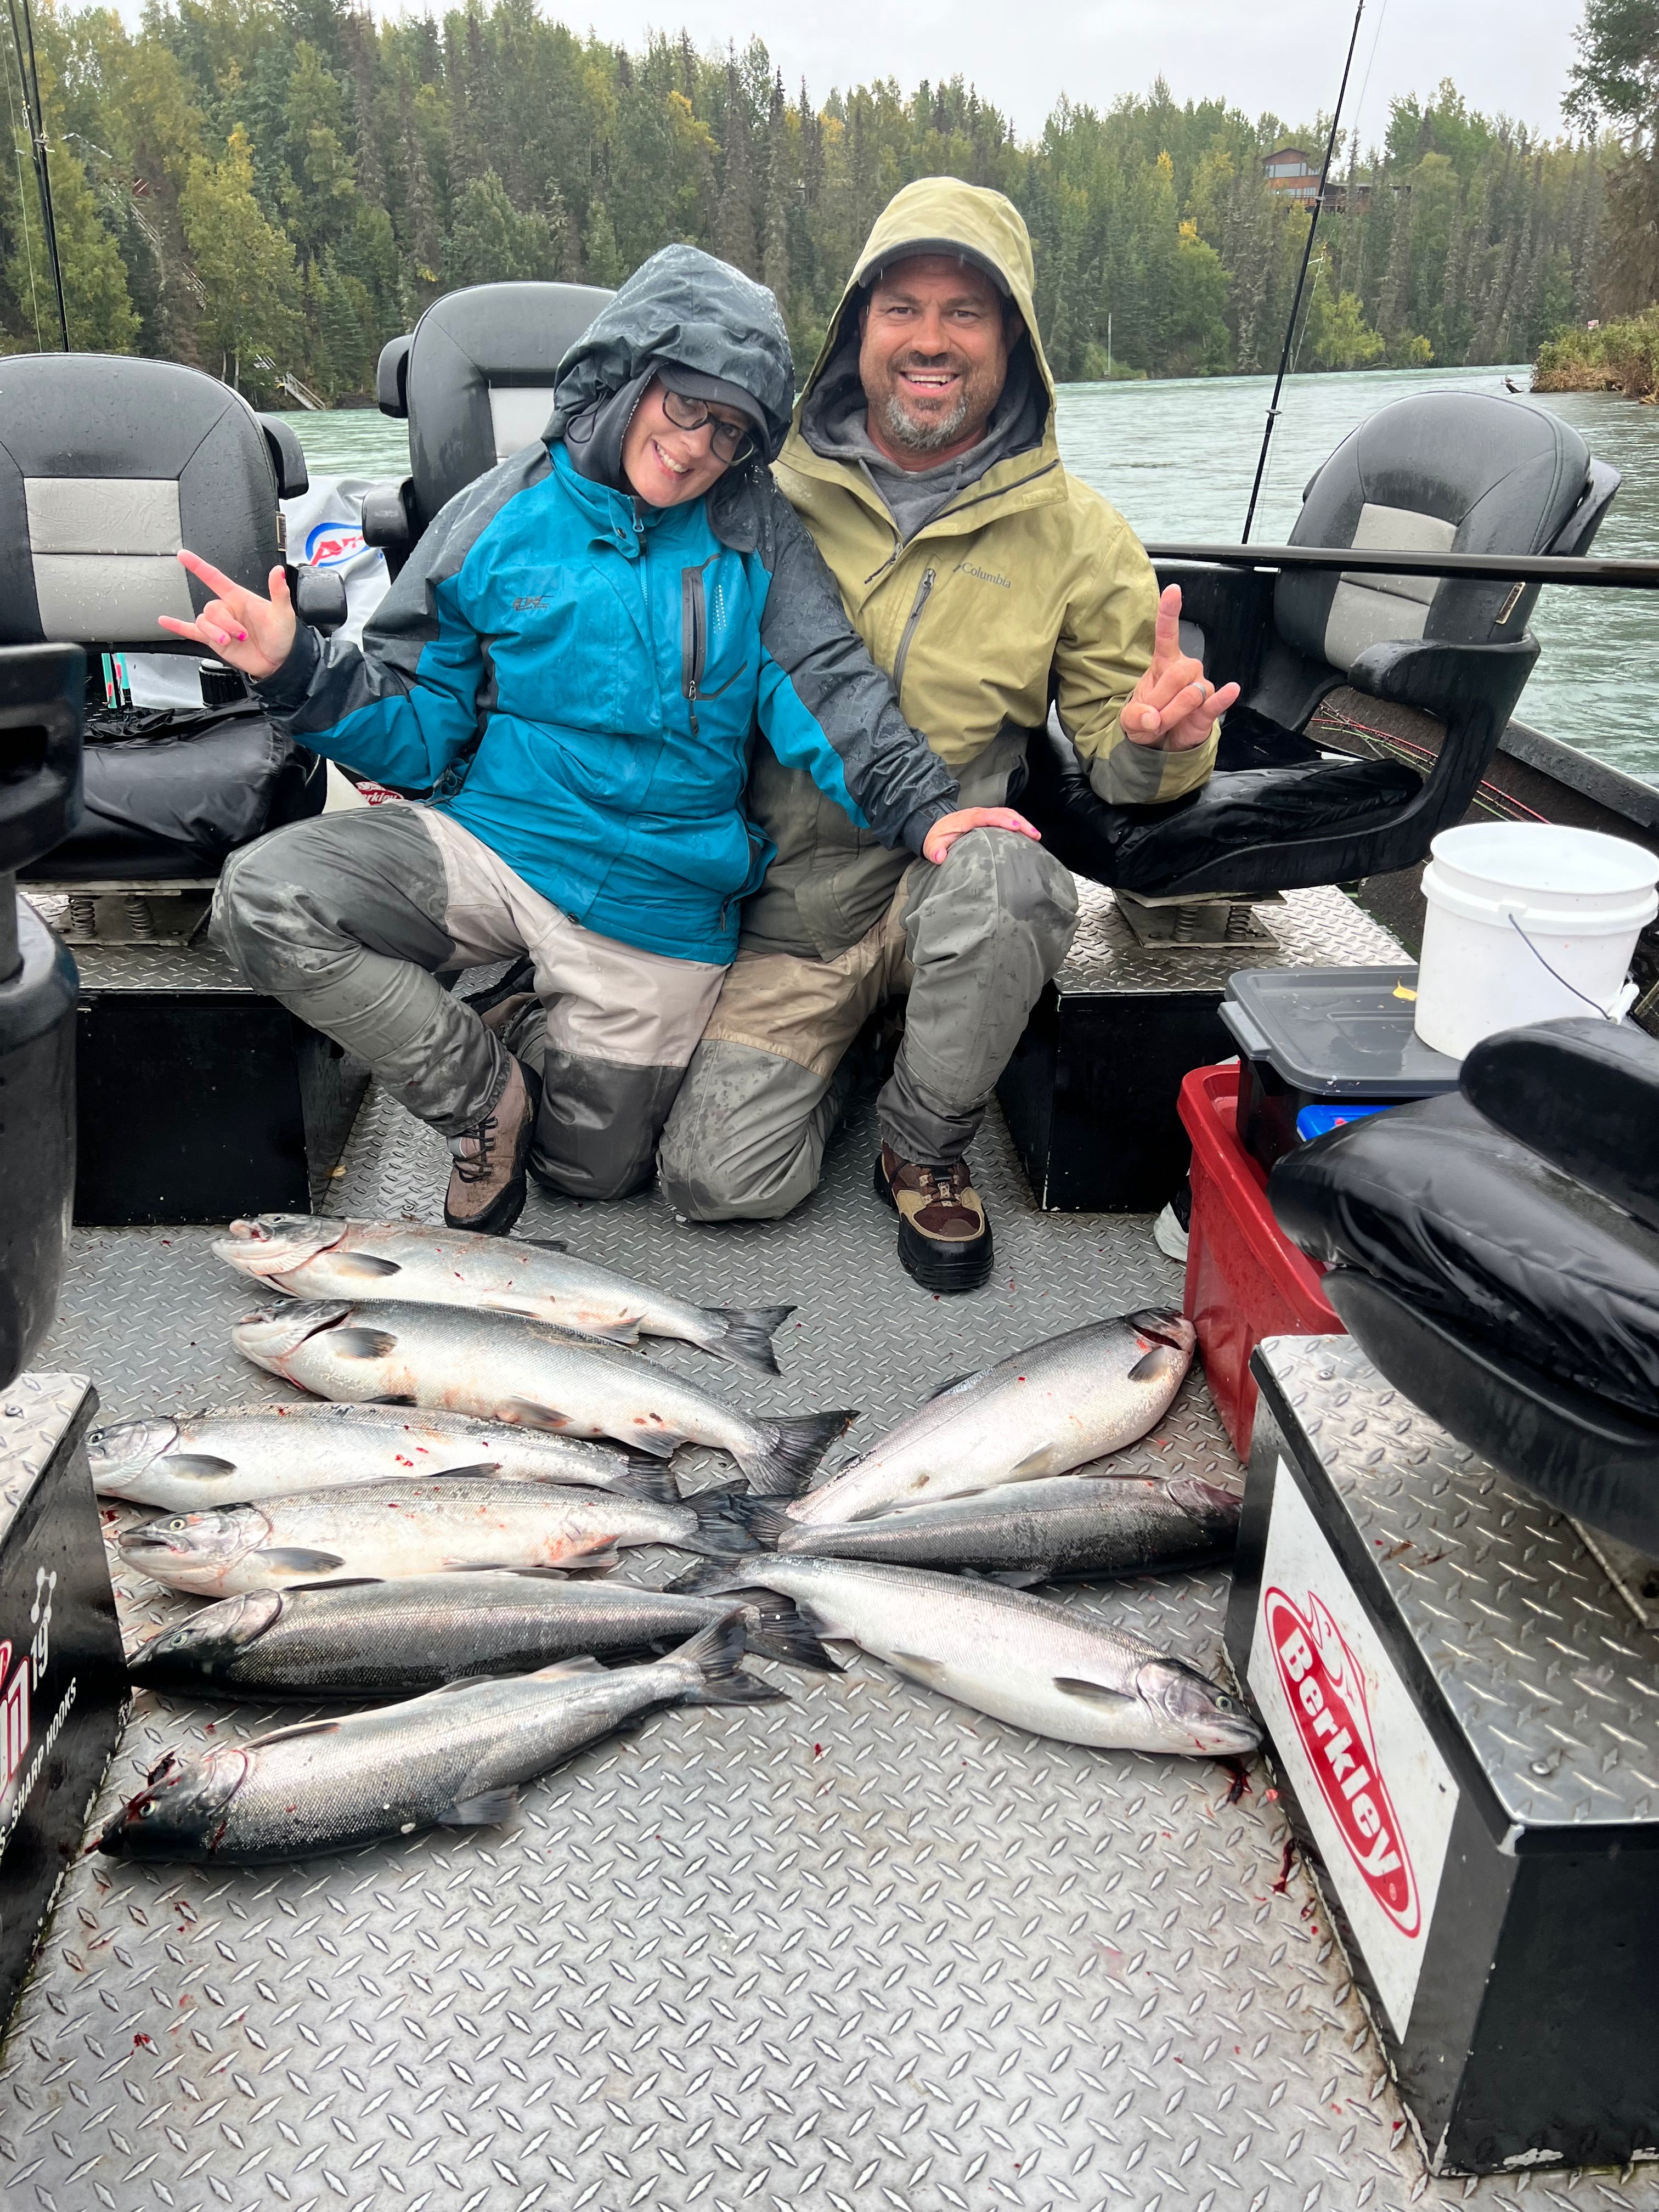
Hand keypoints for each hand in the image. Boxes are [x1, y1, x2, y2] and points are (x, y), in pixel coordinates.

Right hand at [157, 549, 296, 680]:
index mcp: (239, 598)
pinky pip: (191, 631)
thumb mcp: (283, 613)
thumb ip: (278, 592)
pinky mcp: (214, 641)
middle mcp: (227, 610)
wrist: (280, 662)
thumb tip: (278, 572)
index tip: (183, 555)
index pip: (214, 578)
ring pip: (203, 621)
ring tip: (228, 641)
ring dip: (213, 632)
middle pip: (210, 608)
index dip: (198, 566)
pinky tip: (165, 621)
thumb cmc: (283, 636)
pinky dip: (177, 626)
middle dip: (223, 623)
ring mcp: (219, 626)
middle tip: (241, 635)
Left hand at [923, 806, 1041, 864]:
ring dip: (1023, 823)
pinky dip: (1019, 825)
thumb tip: (940, 856)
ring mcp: (985, 816)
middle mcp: (978, 814)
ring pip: (1007, 814)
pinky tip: (1028, 836)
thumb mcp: (931, 845)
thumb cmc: (937, 837)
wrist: (936, 828)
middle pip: (1003, 813)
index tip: (1015, 826)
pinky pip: (1006, 819)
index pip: (986, 816)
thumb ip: (934, 851)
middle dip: (1020, 821)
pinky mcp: (990, 821)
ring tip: (1036, 836)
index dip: (1001, 820)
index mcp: (966, 819)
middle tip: (1034, 834)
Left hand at [1122, 583, 1240, 751]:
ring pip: (1192, 693)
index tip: (1173, 591)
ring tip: (1167, 722)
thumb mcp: (1130, 719)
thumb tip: (1152, 718)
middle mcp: (1185, 669)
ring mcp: (1201, 686)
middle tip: (1154, 716)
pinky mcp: (1211, 706)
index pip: (1167, 633)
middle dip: (1162, 698)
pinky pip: (1217, 701)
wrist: (1163, 742)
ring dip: (1174, 712)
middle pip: (1179, 674)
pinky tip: (1232, 690)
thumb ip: (1135, 717)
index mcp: (1163, 664)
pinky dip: (1223, 697)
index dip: (1169, 612)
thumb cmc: (1149, 719)